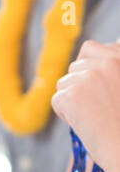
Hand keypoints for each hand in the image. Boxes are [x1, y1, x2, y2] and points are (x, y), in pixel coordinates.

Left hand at [52, 40, 119, 171]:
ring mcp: (88, 77)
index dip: (89, 67)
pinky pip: (57, 100)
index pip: (91, 48)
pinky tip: (85, 123)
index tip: (98, 86)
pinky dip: (66, 114)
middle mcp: (108, 63)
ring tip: (95, 115)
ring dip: (73, 99)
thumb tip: (104, 49)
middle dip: (80, 85)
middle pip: (75, 66)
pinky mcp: (71, 95)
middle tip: (99, 106)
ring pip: (64, 83)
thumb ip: (113, 69)